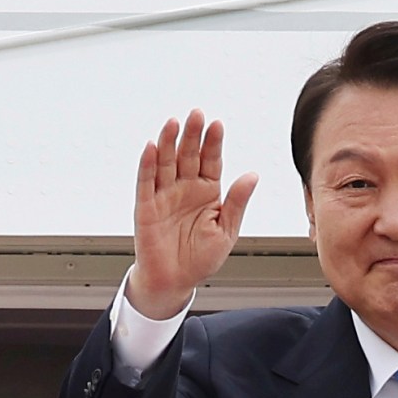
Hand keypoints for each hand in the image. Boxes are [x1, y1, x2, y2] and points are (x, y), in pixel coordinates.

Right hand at [128, 109, 258, 318]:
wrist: (174, 282)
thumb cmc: (200, 259)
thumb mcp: (226, 230)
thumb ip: (236, 201)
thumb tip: (252, 175)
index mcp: (207, 192)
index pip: (211, 161)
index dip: (213, 143)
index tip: (217, 125)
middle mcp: (185, 189)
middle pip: (188, 156)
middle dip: (192, 135)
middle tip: (196, 114)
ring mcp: (164, 196)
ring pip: (166, 163)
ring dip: (168, 142)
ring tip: (173, 123)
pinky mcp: (146, 207)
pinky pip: (146, 183)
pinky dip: (147, 165)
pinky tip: (151, 148)